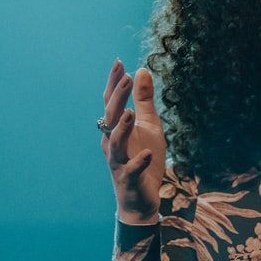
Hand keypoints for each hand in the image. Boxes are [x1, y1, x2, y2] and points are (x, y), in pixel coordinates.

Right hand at [100, 60, 165, 224]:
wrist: (141, 198)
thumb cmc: (144, 158)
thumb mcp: (149, 125)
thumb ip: (144, 100)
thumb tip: (141, 70)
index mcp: (116, 129)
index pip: (112, 102)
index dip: (114, 83)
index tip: (119, 62)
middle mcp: (112, 143)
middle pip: (111, 118)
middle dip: (117, 98)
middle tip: (126, 78)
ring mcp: (119, 162)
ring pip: (116, 144)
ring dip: (122, 129)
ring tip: (130, 113)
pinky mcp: (130, 179)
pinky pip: (132, 170)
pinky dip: (139, 162)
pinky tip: (147, 153)